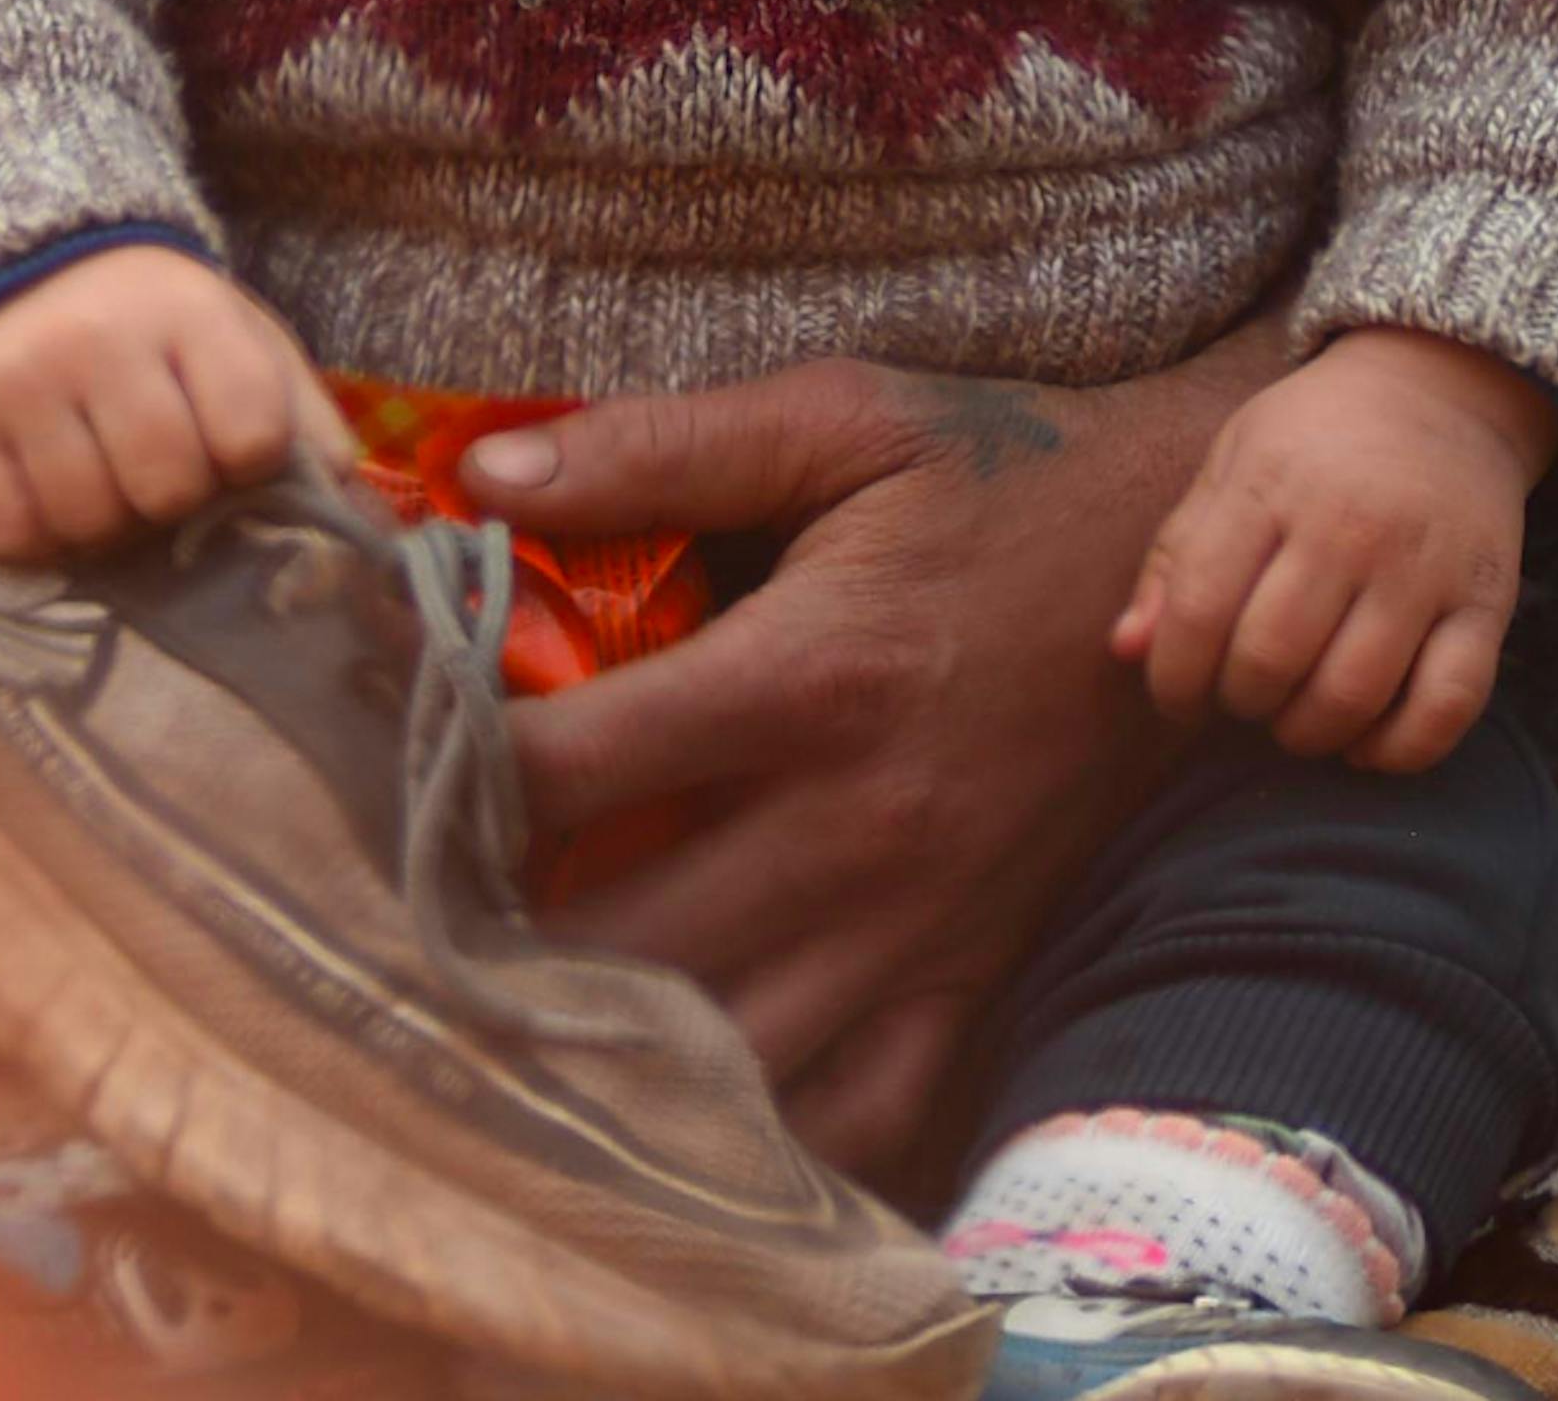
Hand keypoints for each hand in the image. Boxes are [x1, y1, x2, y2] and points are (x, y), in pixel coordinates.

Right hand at [0, 240, 329, 561]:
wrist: (37, 266)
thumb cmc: (166, 332)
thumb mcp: (247, 347)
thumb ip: (310, 428)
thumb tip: (360, 526)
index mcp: (191, 312)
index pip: (250, 437)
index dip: (247, 462)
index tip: (229, 446)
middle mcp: (98, 338)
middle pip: (166, 487)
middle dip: (174, 498)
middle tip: (160, 469)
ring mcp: (20, 380)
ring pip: (87, 519)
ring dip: (107, 523)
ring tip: (107, 479)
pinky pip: (10, 533)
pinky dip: (38, 535)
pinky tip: (52, 491)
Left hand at [460, 343, 1267, 1185]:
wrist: (1192, 568)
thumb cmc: (998, 478)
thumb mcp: (840, 418)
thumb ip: (657, 446)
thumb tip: (477, 473)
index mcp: (804, 679)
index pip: (567, 770)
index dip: (442, 782)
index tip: (366, 771)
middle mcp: (851, 829)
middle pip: (618, 944)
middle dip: (487, 951)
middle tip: (394, 928)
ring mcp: (913, 926)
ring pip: (720, 1059)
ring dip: (600, 1057)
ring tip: (496, 1027)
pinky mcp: (968, 981)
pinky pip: (857, 1118)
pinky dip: (759, 1140)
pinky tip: (669, 1115)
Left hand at [1113, 328, 1557, 771]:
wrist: (1442, 389)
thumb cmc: (1315, 441)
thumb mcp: (1231, 466)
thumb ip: (1174, 558)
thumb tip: (1125, 650)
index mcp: (1270, 483)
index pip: (1199, 608)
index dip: (1173, 677)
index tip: (1177, 697)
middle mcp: (1350, 524)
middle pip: (1271, 659)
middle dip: (1240, 703)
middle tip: (1241, 698)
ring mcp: (1425, 567)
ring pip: (1353, 693)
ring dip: (1307, 733)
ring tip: (1293, 717)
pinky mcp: (1487, 603)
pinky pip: (1447, 706)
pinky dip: (1399, 749)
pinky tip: (1365, 744)